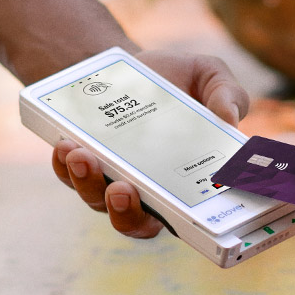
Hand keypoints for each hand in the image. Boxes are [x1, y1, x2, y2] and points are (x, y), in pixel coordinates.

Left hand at [50, 50, 249, 238]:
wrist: (128, 64)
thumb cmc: (176, 79)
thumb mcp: (208, 75)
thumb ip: (228, 93)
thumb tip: (231, 119)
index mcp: (184, 182)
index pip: (187, 219)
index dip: (189, 230)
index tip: (189, 221)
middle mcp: (145, 190)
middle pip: (133, 221)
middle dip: (125, 212)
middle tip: (122, 190)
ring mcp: (108, 180)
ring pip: (95, 199)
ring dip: (87, 182)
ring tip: (82, 154)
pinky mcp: (79, 164)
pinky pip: (67, 175)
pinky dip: (64, 164)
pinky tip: (67, 144)